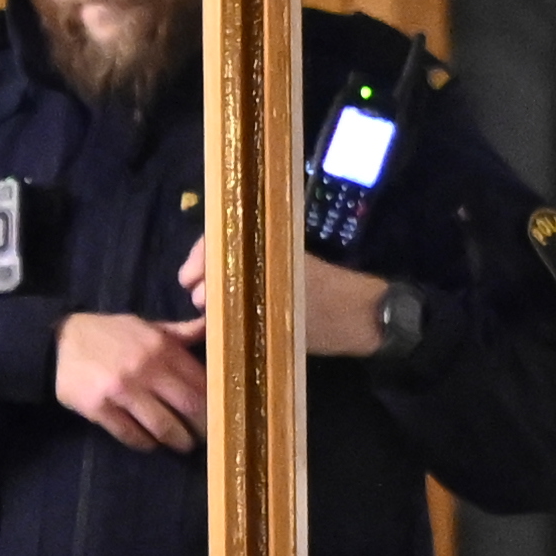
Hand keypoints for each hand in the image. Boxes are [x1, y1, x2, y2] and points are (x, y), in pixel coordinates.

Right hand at [53, 310, 209, 454]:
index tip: (218, 414)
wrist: (58, 342)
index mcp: (162, 346)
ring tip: (180, 444)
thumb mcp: (146, 325)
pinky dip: (145, 443)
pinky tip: (149, 443)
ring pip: (163, 427)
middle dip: (201, 428)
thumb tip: (212, 325)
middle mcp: (146, 368)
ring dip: (176, 441)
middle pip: (189, 407)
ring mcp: (122, 390)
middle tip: (204, 437)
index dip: (214, 402)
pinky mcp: (100, 408)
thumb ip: (179, 332)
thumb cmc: (108, 334)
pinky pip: (132, 435)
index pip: (201, 381)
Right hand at [168, 234, 400, 359]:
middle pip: (225, 249)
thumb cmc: (328, 316)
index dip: (200, 255)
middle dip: (204, 272)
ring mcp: (277, 266)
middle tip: (196, 301)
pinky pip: (248, 279)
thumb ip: (241, 305)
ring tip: (207, 311)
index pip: (223, 235)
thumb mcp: (281, 315)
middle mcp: (271, 250)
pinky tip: (225, 313)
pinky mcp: (283, 283)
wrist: (368, 320)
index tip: (187, 281)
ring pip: (234, 266)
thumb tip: (204, 302)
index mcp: (271, 247)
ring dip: (216, 285)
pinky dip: (232, 292)